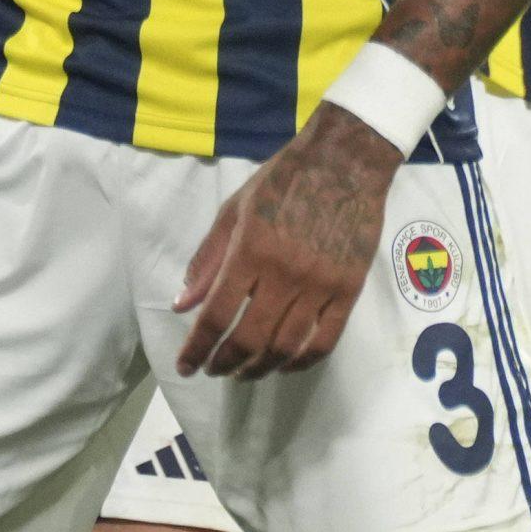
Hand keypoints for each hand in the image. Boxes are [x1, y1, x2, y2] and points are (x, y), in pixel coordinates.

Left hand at [174, 101, 401, 379]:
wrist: (346, 160)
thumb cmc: (283, 179)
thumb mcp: (234, 210)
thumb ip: (207, 259)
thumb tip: (181, 305)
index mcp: (250, 250)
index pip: (216, 315)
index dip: (197, 349)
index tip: (185, 366)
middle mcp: (284, 273)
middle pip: (249, 339)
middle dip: (224, 363)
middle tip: (214, 369)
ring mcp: (320, 284)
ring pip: (285, 347)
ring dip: (259, 368)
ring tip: (244, 371)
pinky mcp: (349, 288)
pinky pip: (325, 340)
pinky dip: (301, 362)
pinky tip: (285, 364)